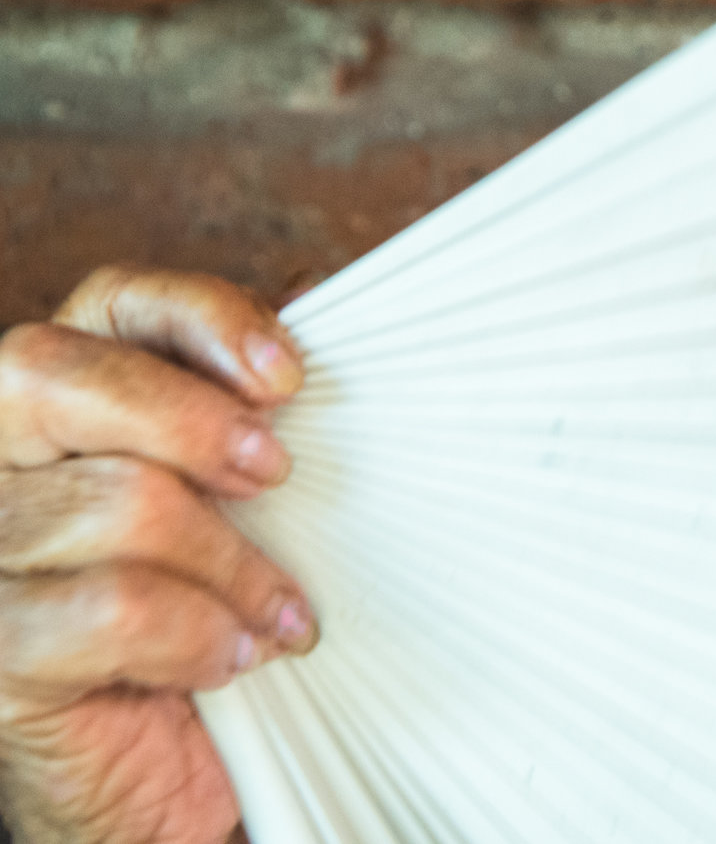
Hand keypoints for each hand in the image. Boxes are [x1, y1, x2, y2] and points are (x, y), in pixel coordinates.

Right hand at [0, 267, 318, 843]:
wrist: (163, 764)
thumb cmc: (210, 602)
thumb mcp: (239, 492)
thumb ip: (251, 400)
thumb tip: (319, 290)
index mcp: (58, 393)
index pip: (112, 302)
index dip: (202, 317)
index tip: (289, 376)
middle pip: (59, 377)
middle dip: (191, 421)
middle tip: (278, 477)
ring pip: (113, 502)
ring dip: (231, 564)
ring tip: (281, 610)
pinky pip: (110, 610)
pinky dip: (196, 635)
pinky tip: (231, 658)